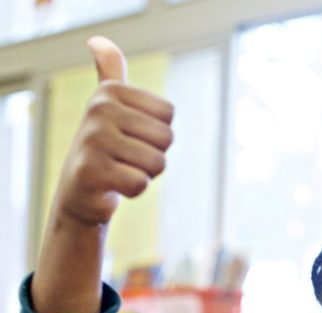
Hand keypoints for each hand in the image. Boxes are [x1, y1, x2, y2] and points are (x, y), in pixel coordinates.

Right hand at [52, 36, 173, 228]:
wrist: (79, 190)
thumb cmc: (105, 147)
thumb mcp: (108, 106)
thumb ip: (110, 72)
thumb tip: (98, 40)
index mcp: (111, 92)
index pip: (168, 114)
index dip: (157, 133)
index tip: (131, 137)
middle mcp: (99, 109)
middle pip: (166, 138)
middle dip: (153, 155)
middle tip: (125, 158)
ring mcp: (93, 139)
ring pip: (158, 162)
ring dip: (144, 173)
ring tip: (119, 170)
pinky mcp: (91, 172)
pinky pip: (140, 182)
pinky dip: (132, 190)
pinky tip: (112, 186)